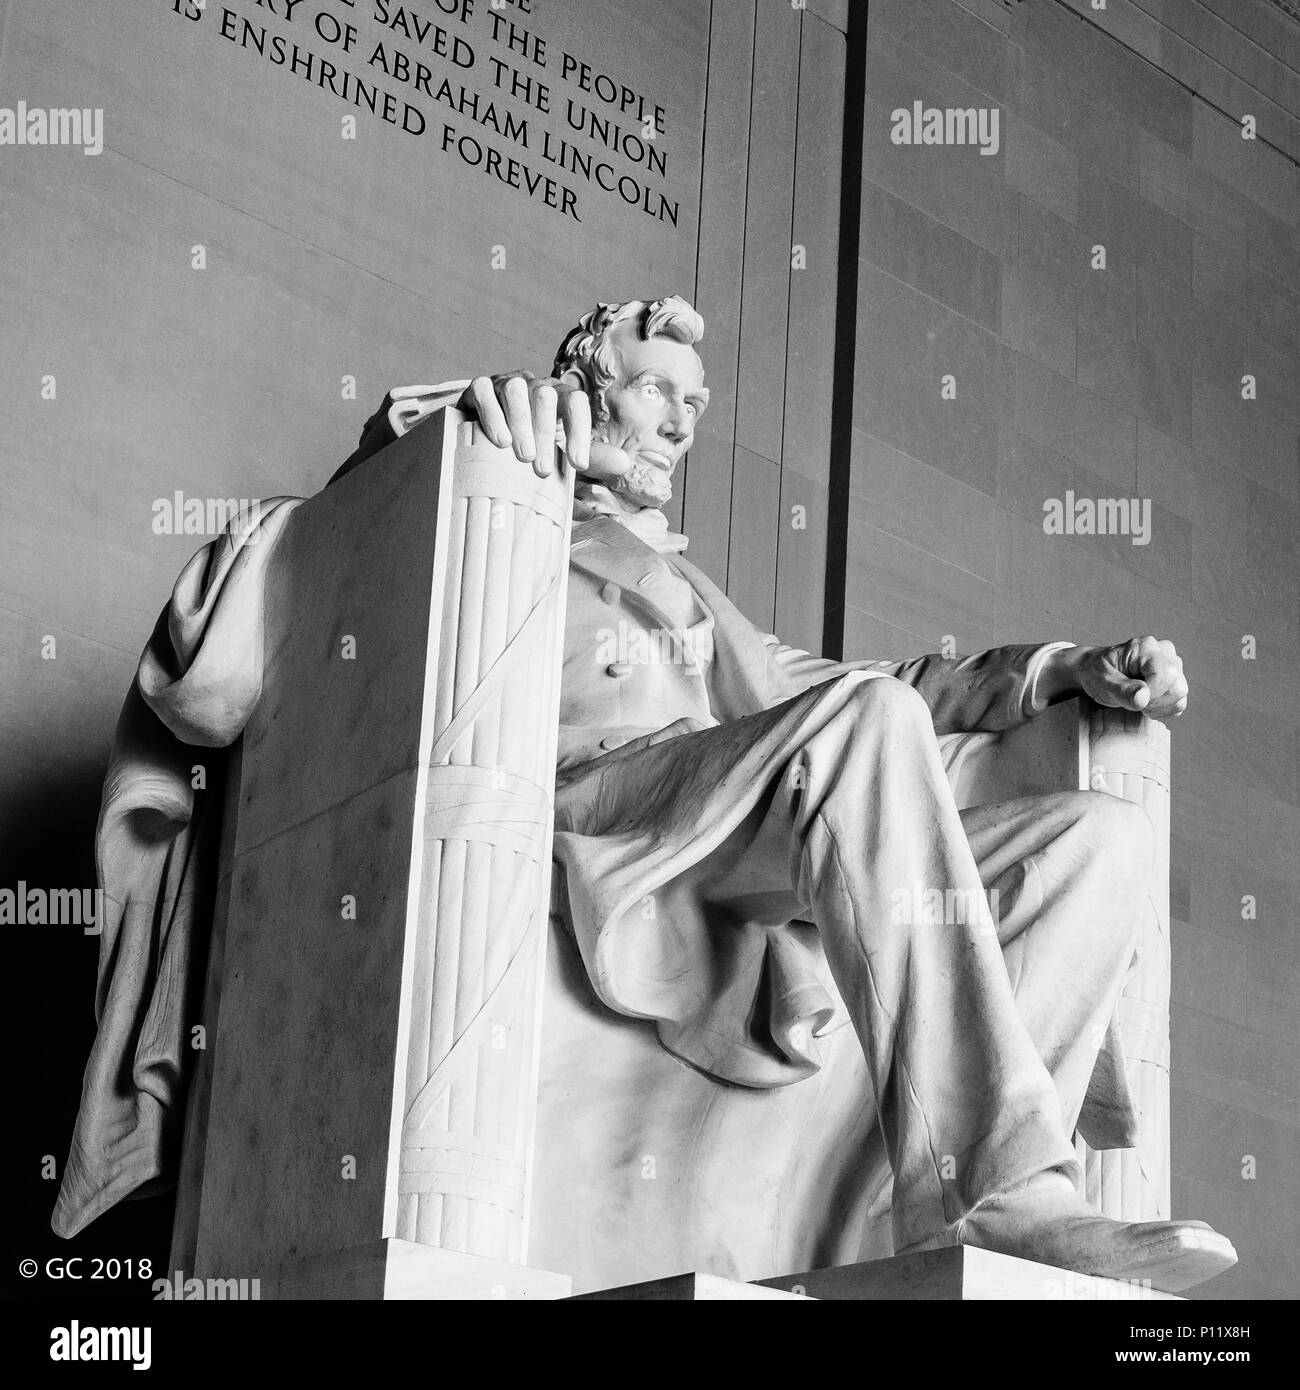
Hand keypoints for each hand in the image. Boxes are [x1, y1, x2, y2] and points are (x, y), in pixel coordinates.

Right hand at [458, 372, 631, 483]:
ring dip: (522, 422)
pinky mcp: (479, 388)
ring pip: (517, 390)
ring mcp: (506, 383)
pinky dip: (492, 415)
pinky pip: (485, 392)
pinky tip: (499, 441)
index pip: (575, 402)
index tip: (577, 465)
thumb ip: (592, 459)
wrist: (484, 434)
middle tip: (543, 470)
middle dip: (546, 433)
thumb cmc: (531, 446)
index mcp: (559, 398)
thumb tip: (624, 464)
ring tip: (524, 456)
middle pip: (546, 395)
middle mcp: (534, 386)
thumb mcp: (561, 453)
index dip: (579, 431)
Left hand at [1060, 637, 1188, 720]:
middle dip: (1154, 702)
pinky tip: (1145, 703)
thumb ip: (1122, 690)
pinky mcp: (1174, 679)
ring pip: (1180, 696)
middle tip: (1131, 700)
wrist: (1093, 671)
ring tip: (1136, 701)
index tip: (1130, 698)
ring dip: (1158, 707)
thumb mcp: (1102, 682)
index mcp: (1146, 647)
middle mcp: (1164, 652)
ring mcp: (1172, 665)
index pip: (1165, 675)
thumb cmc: (1096, 673)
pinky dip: (1162, 709)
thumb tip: (1144, 697)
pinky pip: (1179, 703)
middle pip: (1178, 687)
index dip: (1151, 694)